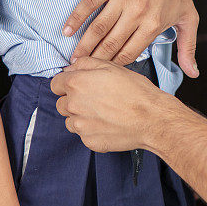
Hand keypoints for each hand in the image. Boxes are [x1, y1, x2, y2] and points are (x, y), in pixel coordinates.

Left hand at [51, 56, 169, 153]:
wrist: (151, 118)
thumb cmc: (136, 92)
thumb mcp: (112, 66)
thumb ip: (86, 63)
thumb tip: (73, 67)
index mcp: (77, 84)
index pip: (55, 83)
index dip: (66, 82)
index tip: (76, 84)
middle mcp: (74, 105)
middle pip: (60, 103)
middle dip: (72, 100)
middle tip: (93, 98)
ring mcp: (80, 126)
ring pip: (70, 120)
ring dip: (80, 116)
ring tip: (102, 111)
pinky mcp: (89, 141)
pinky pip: (83, 134)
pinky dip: (91, 129)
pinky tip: (107, 122)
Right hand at [62, 0, 199, 76]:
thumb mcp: (189, 18)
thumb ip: (188, 47)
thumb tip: (193, 74)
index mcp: (154, 24)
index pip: (129, 54)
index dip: (114, 68)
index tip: (103, 77)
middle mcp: (138, 11)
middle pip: (111, 44)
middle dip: (95, 62)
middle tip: (81, 73)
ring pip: (98, 27)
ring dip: (84, 45)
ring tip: (73, 59)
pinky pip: (89, 2)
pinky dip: (76, 18)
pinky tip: (66, 31)